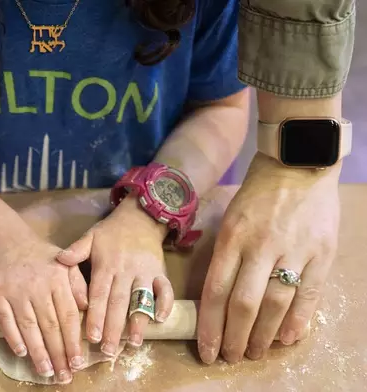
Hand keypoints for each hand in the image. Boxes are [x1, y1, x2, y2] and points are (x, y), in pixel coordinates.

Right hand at [0, 237, 87, 383]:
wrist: (9, 242)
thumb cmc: (43, 257)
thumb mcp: (66, 264)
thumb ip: (78, 285)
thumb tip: (88, 309)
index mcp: (58, 280)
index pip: (68, 316)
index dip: (73, 341)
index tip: (78, 362)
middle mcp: (37, 287)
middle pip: (50, 326)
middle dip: (58, 353)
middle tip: (64, 376)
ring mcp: (16, 291)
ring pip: (29, 326)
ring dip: (38, 352)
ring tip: (46, 371)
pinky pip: (5, 320)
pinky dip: (13, 337)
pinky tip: (22, 353)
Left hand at [57, 195, 173, 352]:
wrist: (140, 217)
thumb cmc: (110, 233)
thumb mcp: (91, 237)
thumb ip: (76, 250)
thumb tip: (59, 258)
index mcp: (106, 264)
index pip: (99, 294)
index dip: (96, 315)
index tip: (91, 337)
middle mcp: (126, 271)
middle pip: (119, 303)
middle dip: (114, 328)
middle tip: (108, 351)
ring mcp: (145, 272)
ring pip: (142, 300)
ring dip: (138, 323)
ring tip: (133, 344)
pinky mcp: (161, 273)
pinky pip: (165, 290)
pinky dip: (164, 304)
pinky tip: (160, 321)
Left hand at [198, 154, 339, 362]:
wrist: (297, 164)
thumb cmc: (257, 195)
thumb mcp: (229, 219)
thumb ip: (225, 257)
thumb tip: (217, 300)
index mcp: (232, 238)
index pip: (215, 291)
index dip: (210, 327)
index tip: (206, 350)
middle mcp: (260, 247)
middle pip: (243, 305)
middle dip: (234, 338)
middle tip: (230, 357)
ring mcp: (293, 250)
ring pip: (275, 305)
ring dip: (263, 336)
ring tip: (254, 352)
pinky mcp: (321, 253)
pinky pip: (309, 295)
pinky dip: (298, 321)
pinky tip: (287, 339)